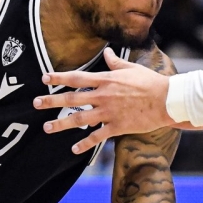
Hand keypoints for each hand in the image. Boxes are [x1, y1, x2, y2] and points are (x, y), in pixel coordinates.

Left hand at [32, 48, 176, 153]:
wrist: (167, 100)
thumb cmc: (151, 82)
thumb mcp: (132, 68)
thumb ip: (116, 63)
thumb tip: (108, 53)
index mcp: (106, 80)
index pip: (77, 78)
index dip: (59, 78)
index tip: (44, 78)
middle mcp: (103, 96)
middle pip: (72, 98)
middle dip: (51, 101)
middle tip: (35, 103)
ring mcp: (109, 112)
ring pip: (80, 119)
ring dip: (61, 124)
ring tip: (47, 128)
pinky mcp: (117, 126)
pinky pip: (97, 137)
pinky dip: (85, 143)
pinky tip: (74, 149)